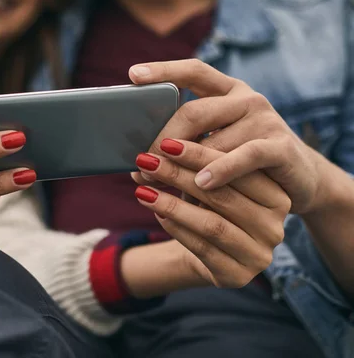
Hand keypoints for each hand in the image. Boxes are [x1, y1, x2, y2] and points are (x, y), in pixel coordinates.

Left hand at [130, 59, 324, 214]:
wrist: (296, 179)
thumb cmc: (241, 163)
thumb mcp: (212, 146)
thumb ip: (183, 146)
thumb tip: (138, 166)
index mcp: (227, 91)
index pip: (194, 71)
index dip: (164, 70)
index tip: (134, 75)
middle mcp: (247, 99)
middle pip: (194, 111)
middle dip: (162, 137)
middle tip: (141, 160)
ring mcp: (266, 120)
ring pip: (214, 140)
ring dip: (183, 165)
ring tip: (159, 181)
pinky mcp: (281, 146)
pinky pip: (246, 156)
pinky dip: (221, 170)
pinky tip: (202, 183)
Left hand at [133, 139, 289, 288]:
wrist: (212, 256)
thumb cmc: (213, 210)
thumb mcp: (216, 184)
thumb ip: (204, 167)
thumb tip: (168, 146)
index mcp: (278, 196)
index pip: (237, 170)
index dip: (199, 155)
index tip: (167, 144)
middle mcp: (275, 227)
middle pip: (222, 195)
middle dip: (179, 176)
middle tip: (147, 162)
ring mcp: (259, 255)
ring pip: (211, 224)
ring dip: (171, 204)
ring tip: (143, 189)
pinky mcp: (238, 276)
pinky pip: (201, 248)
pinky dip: (175, 228)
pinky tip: (155, 212)